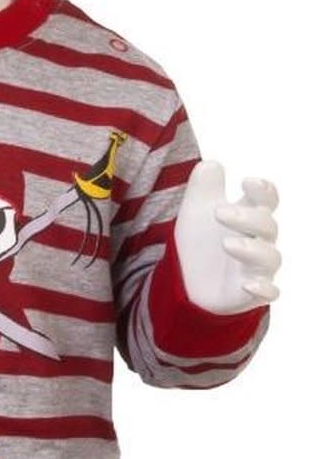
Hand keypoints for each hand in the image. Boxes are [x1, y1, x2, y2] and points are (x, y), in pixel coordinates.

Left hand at [174, 160, 279, 315]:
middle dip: (248, 217)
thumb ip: (204, 187)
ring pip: (270, 257)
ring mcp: (257, 268)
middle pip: (267, 225)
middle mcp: (258, 241)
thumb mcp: (195, 211)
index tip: (248, 182)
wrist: (187, 282)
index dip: (263, 190)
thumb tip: (211, 164)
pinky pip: (268, 292)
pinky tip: (247, 284)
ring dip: (252, 249)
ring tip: (227, 244)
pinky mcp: (250, 294)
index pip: (266, 200)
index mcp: (247, 216)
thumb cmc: (201, 242)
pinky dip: (263, 288)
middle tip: (219, 212)